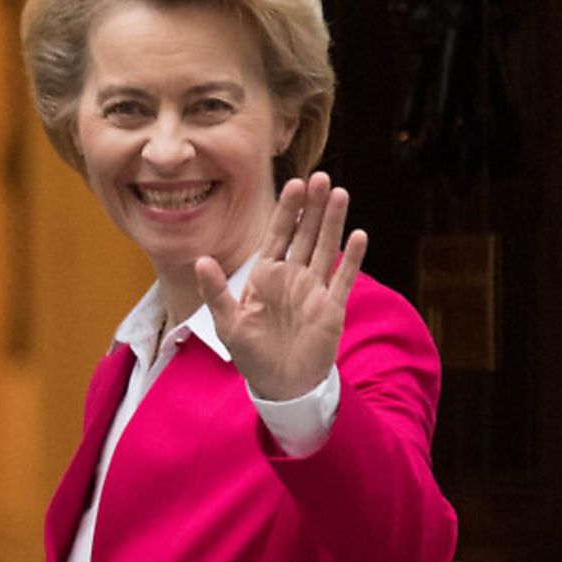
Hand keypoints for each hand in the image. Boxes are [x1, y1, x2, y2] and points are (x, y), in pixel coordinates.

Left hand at [195, 172, 368, 400]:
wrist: (280, 384)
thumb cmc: (251, 353)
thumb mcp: (227, 322)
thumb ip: (216, 291)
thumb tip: (201, 260)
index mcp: (265, 276)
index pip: (278, 235)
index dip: (287, 210)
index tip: (294, 184)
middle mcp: (292, 277)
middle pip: (305, 234)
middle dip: (313, 207)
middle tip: (321, 177)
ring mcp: (314, 289)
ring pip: (326, 248)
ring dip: (333, 222)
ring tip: (340, 194)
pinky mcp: (332, 307)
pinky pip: (343, 278)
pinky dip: (352, 258)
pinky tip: (360, 235)